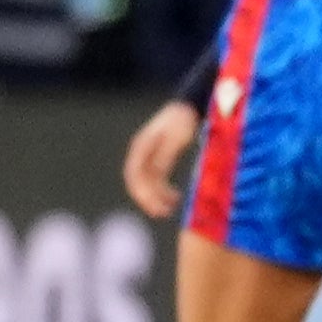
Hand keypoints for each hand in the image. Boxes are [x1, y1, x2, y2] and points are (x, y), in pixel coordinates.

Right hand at [123, 100, 200, 220]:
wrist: (187, 107)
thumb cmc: (182, 121)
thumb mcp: (176, 139)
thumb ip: (165, 156)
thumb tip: (156, 175)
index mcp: (141, 147)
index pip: (134, 175)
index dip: (142, 192)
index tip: (155, 206)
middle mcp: (140, 152)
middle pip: (137, 181)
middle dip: (148, 199)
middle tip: (162, 213)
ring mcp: (147, 156)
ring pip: (145, 182)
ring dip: (155, 197)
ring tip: (169, 209)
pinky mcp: (156, 158)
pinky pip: (155, 179)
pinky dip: (162, 190)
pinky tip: (175, 198)